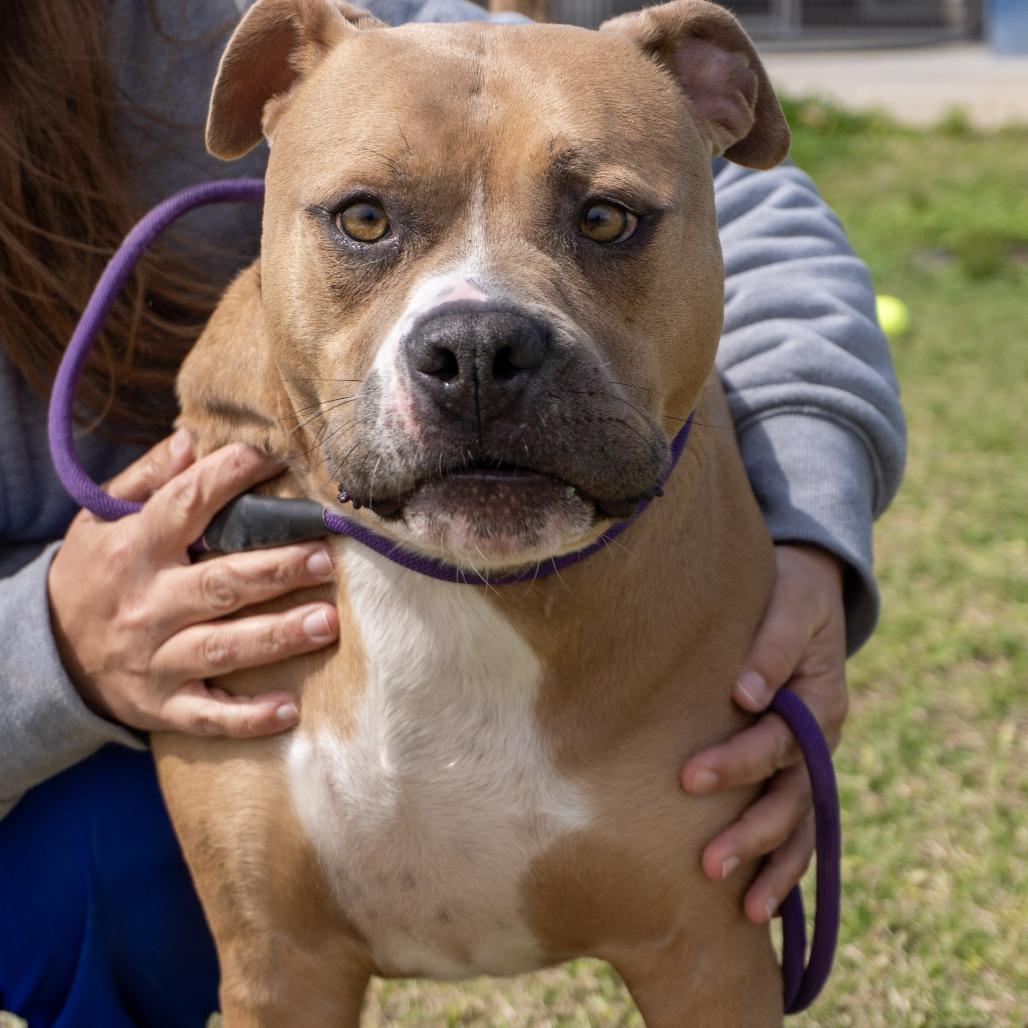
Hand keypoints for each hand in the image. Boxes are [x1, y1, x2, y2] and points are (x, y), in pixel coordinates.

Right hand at [48, 428, 338, 736]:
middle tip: (326, 558)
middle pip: (219, 583)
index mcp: (132, 549)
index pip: (184, 504)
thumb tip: (191, 440)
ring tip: (328, 621)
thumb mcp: (99, 520)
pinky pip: (208, 716)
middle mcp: (145, 605)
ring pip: (223, 647)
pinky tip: (290, 710)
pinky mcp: (161, 705)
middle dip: (276, 570)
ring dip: (278, 635)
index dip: (228, 476)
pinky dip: (248, 718)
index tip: (274, 457)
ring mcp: (153, 660)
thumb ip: (145, 480)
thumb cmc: (93, 574)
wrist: (44, 655)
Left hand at [681, 544, 848, 923]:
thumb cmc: (791, 593)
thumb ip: (772, 645)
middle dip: (752, 833)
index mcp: (820, 702)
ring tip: (743, 909)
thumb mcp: (791, 603)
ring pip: (800, 823)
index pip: (778, 743)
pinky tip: (753, 902)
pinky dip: (781, 861)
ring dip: (774, 866)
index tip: (690, 779)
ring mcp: (810, 759)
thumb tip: (744, 694)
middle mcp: (820, 740)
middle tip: (707, 863)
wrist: (803, 592)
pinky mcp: (792, 766)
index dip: (737, 764)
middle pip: (792, 798)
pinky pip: (793, 821)